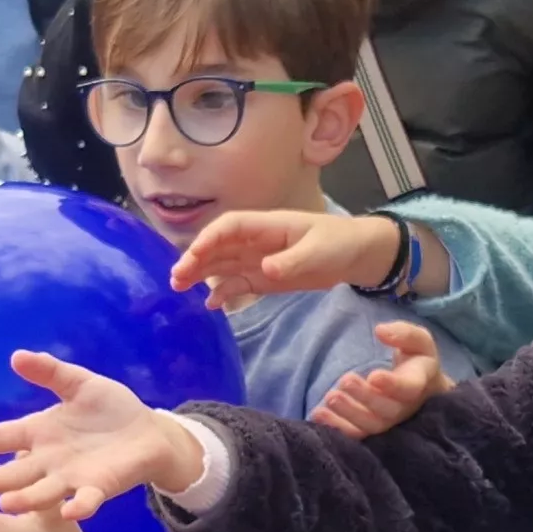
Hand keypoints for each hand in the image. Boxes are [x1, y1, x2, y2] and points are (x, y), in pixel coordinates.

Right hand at [0, 350, 206, 518]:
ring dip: (26, 499)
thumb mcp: (79, 384)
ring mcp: (72, 477)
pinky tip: (71, 511)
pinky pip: (86, 500)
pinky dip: (79, 506)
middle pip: (16, 472)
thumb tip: (17, 356)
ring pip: (43, 492)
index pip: (5, 436)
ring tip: (6, 504)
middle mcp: (49, 460)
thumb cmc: (110, 409)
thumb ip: (50, 372)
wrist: (148, 432)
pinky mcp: (99, 488)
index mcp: (40, 433)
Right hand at [170, 209, 401, 309]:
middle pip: (218, 246)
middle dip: (195, 259)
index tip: (194, 255)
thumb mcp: (319, 251)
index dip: (209, 238)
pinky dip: (222, 293)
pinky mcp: (263, 279)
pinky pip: (237, 284)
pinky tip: (210, 305)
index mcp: (267, 226)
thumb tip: (264, 268)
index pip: (229, 227)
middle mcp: (255, 241)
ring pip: (221, 264)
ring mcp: (257, 260)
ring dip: (200, 275)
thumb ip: (292, 260)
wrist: (356, 256)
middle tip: (176, 279)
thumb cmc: (338, 243)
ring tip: (179, 289)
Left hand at [314, 321, 448, 438]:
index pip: (409, 388)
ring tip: (330, 397)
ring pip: (370, 425)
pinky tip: (318, 414)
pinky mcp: (372, 427)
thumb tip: (380, 330)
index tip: (374, 375)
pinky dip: (336, 426)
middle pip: (387, 410)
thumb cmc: (416, 359)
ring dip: (348, 413)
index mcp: (418, 383)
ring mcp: (388, 420)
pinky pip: (356, 433)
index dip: (392, 385)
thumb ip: (404, 333)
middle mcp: (405, 406)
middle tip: (345, 380)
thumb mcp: (418, 341)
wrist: (422, 388)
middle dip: (364, 397)